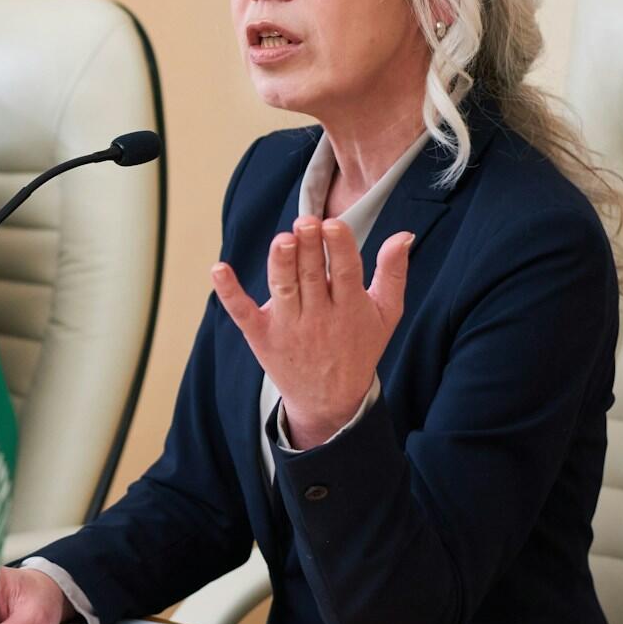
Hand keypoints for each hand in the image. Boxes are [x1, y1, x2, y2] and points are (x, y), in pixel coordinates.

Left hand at [211, 216, 411, 448]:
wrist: (330, 400)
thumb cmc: (359, 347)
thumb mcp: (385, 314)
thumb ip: (393, 274)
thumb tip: (403, 235)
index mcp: (350, 307)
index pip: (345, 272)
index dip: (339, 248)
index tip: (333, 225)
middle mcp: (318, 316)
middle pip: (312, 276)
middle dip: (308, 248)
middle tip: (305, 222)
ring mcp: (288, 326)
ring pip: (284, 289)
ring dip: (281, 264)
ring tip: (282, 240)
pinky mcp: (261, 335)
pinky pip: (242, 312)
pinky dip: (230, 292)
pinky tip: (219, 270)